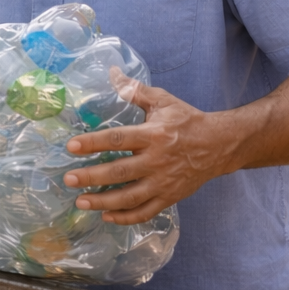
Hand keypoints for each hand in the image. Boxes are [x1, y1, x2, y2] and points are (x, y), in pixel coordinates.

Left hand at [61, 71, 229, 223]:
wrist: (220, 145)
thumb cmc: (187, 121)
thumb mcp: (163, 101)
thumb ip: (135, 90)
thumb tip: (112, 72)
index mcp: (153, 135)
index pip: (118, 139)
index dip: (93, 143)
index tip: (71, 147)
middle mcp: (157, 160)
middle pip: (120, 172)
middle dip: (92, 177)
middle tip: (69, 179)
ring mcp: (164, 182)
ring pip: (130, 197)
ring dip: (104, 201)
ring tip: (81, 201)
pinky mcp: (170, 197)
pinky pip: (146, 212)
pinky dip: (126, 217)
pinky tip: (106, 215)